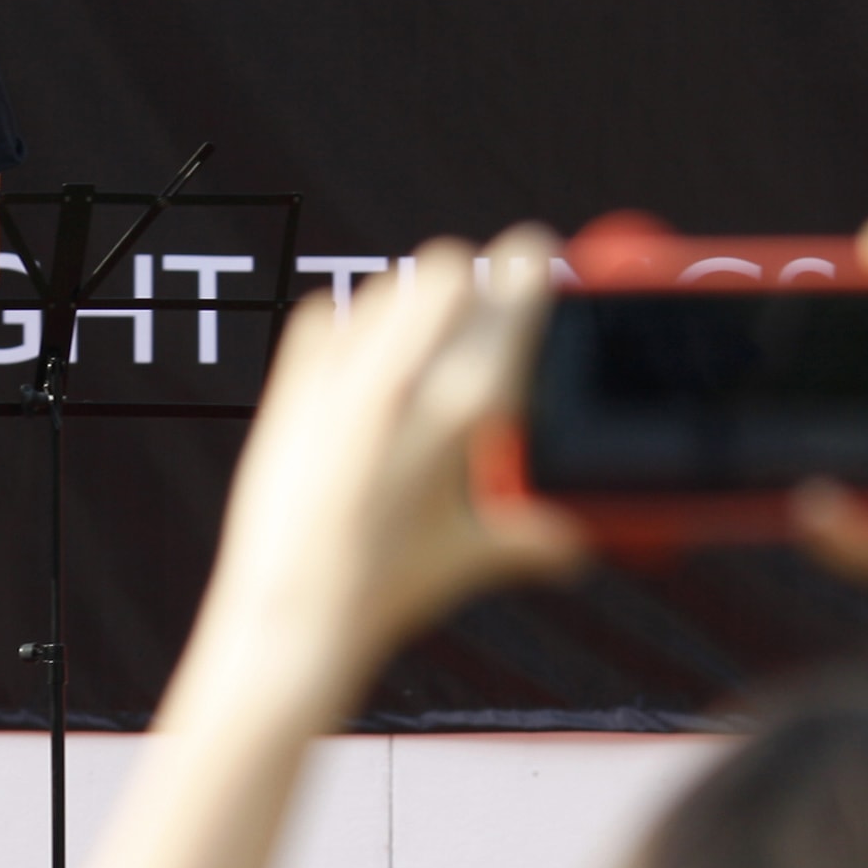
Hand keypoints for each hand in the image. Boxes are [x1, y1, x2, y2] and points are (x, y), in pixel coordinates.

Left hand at [193, 231, 579, 680]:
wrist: (294, 615)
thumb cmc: (387, 590)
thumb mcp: (475, 556)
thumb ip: (534, 534)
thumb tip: (577, 538)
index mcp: (467, 411)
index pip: (512, 296)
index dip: (529, 266)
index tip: (536, 252)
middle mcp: (402, 382)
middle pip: (447, 270)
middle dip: (469, 279)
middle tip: (480, 302)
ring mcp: (339, 380)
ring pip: (386, 286)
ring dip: (411, 300)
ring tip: (423, 340)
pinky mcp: (290, 390)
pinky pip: (324, 315)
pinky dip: (347, 329)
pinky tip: (358, 365)